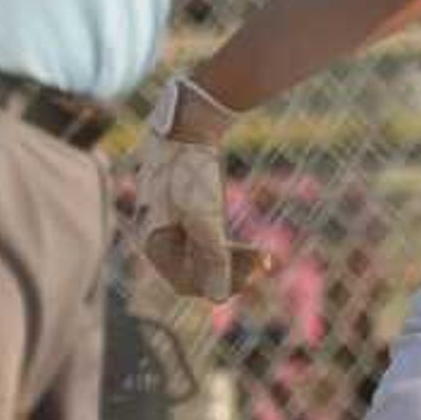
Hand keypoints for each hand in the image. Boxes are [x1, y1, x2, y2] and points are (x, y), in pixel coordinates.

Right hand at [134, 74, 278, 303]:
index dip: (220, 284)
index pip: (186, 282)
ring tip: (265, 257)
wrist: (187, 120)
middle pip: (195, 272)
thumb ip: (212, 257)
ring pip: (203, 257)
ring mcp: (170, 222)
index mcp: (154, 241)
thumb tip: (218, 299)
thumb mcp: (205, 215)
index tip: (255, 273)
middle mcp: (157, 235)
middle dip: (231, 272)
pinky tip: (251, 247)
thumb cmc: (191, 169)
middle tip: (266, 263)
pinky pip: (205, 239)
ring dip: (233, 261)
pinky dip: (227, 246)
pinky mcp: (183, 208)